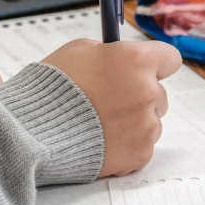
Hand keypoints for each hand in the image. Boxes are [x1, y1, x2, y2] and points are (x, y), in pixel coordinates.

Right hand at [42, 39, 181, 176]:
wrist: (35, 129)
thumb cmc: (52, 87)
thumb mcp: (78, 50)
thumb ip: (108, 53)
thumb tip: (120, 59)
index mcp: (136, 61)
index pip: (169, 58)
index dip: (155, 63)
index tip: (143, 69)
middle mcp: (148, 92)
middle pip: (158, 93)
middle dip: (138, 95)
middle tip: (108, 100)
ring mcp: (146, 126)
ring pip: (150, 122)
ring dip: (132, 122)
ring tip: (99, 124)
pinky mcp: (139, 154)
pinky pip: (141, 146)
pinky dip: (125, 145)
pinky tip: (101, 140)